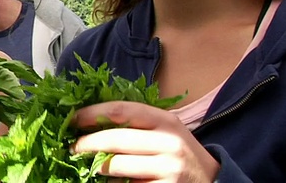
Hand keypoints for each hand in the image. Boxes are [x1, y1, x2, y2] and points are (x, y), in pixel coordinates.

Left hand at [70, 101, 219, 182]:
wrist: (213, 181)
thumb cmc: (179, 153)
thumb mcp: (165, 131)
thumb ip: (137, 124)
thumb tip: (91, 120)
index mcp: (166, 121)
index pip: (122, 110)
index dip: (93, 114)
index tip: (73, 119)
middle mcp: (169, 143)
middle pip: (115, 140)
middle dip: (87, 143)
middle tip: (72, 147)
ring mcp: (168, 170)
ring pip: (117, 167)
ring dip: (98, 167)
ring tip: (91, 166)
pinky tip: (112, 181)